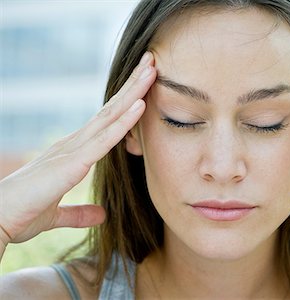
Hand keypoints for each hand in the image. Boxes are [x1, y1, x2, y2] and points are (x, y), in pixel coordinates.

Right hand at [0, 52, 155, 246]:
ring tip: (152, 70)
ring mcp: (71, 150)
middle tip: (152, 62)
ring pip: (110, 116)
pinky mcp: (71, 163)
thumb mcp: (56, 214)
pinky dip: (123, 121)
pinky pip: (103, 139)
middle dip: (133, 86)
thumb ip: (79, 212)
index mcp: (72, 152)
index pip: (105, 121)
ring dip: (133, 92)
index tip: (144, 84)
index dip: (126, 101)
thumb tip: (101, 214)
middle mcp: (73, 144)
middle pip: (110, 110)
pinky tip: (140, 105)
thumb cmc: (19, 215)